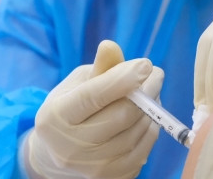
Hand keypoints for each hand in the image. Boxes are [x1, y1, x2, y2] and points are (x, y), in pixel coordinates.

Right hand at [25, 40, 162, 178]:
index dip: (123, 78)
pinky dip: (150, 128)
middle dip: (147, 90)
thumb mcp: (75, 84)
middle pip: (122, 115)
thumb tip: (111, 47)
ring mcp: (93, 168)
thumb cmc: (69, 109)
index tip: (146, 63)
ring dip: (152, 108)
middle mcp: (72, 147)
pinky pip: (144, 149)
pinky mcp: (113, 178)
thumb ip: (98, 68)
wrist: (57, 155)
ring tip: (151, 91)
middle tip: (156, 73)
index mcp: (56, 117)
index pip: (94, 96)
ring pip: (137, 132)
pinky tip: (146, 115)